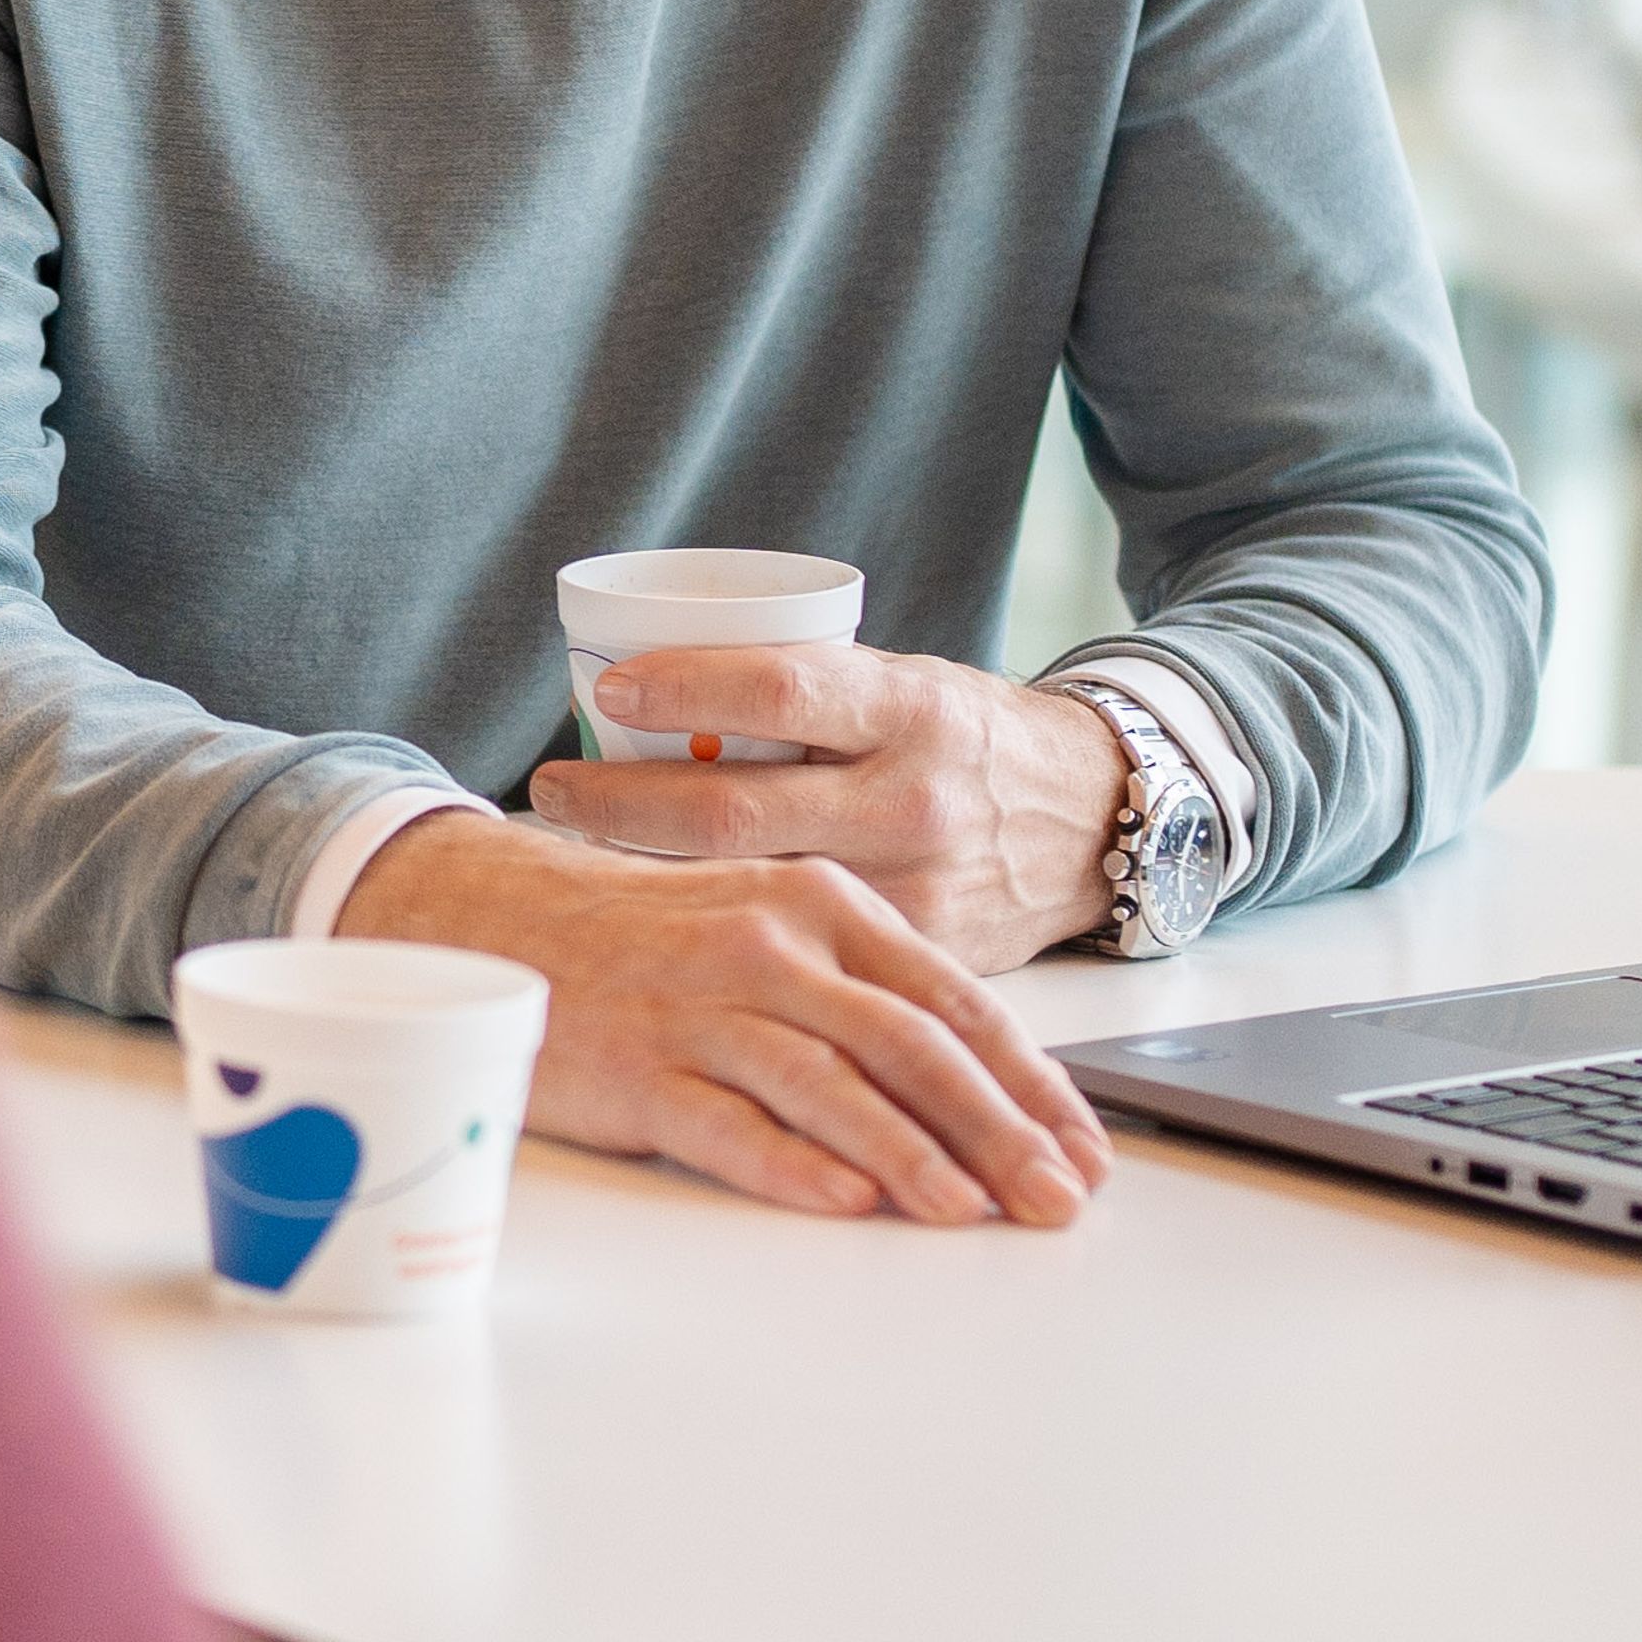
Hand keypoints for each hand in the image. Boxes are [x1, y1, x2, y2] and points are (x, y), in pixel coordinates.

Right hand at [335, 805, 1110, 1230]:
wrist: (506, 923)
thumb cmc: (659, 940)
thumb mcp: (774, 927)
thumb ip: (866, 991)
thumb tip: (979, 1088)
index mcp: (823, 905)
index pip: (954, 999)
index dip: (1031, 1080)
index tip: (1085, 1146)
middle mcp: (772, 946)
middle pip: (910, 1044)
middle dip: (999, 1129)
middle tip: (1056, 1197)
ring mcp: (704, 1006)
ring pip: (831, 1084)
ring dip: (911, 1154)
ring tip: (972, 1210)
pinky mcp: (640, 1067)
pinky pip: (730, 1123)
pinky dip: (794, 1166)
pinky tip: (847, 1204)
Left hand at [528, 646, 1128, 978]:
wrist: (1088, 819)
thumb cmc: (965, 738)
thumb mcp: (903, 688)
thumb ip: (809, 697)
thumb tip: (655, 690)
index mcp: (908, 708)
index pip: (782, 689)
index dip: (687, 686)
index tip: (609, 684)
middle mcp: (911, 798)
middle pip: (737, 811)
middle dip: (623, 803)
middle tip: (552, 785)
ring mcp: (913, 887)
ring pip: (750, 892)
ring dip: (649, 874)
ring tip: (579, 847)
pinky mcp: (915, 957)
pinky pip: (800, 953)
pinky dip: (719, 934)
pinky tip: (661, 922)